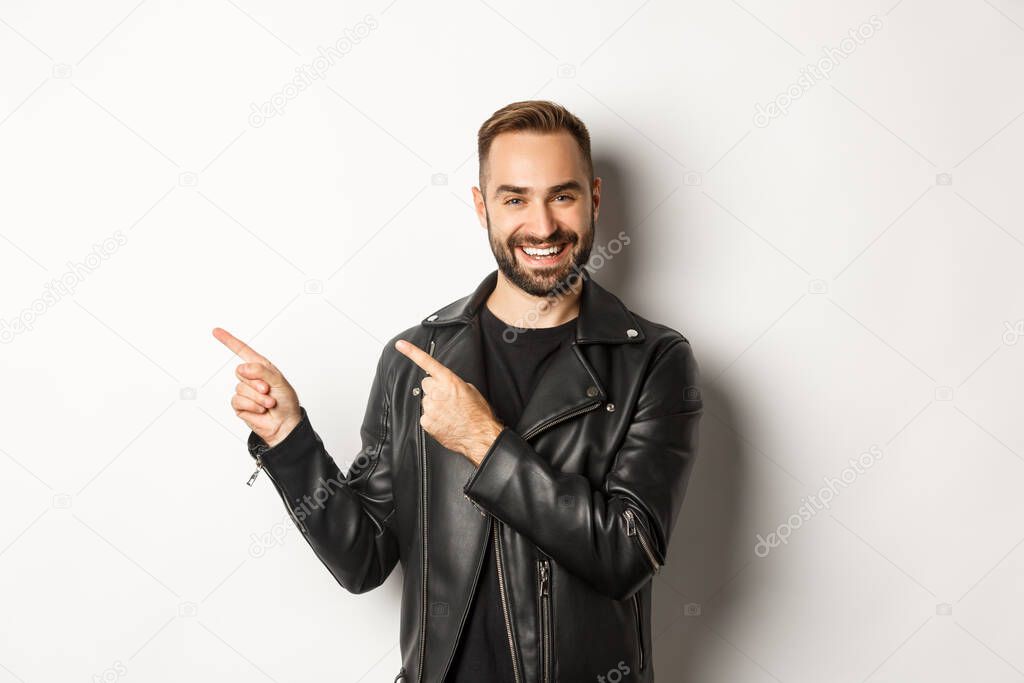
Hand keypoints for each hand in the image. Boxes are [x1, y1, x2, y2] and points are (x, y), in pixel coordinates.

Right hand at [213, 327, 301, 448]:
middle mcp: (252, 378)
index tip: (216, 331)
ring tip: (269, 403)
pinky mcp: (240, 405)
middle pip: (241, 371)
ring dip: (257, 397)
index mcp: (262, 367)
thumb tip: (242, 367)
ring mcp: (245, 391)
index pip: (242, 351)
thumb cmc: (286, 402)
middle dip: (257, 382)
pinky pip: (238, 400)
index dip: (229, 341)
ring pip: (240, 388)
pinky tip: (261, 410)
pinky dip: (252, 406)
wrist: (285, 424)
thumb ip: (261, 371)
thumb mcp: (279, 382)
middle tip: (269, 391)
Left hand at [395, 339, 503, 465]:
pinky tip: (445, 422)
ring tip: (449, 413)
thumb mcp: (470, 391)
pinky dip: (433, 419)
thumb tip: (447, 385)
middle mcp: (437, 392)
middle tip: (446, 399)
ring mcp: (430, 408)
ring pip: (426, 401)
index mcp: (449, 381)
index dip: (411, 352)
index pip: (427, 362)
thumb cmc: (478, 415)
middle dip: (434, 389)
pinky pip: (425, 416)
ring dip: (434, 405)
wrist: (479, 435)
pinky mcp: (426, 421)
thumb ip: (454, 383)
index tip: (400, 345)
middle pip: (426, 384)